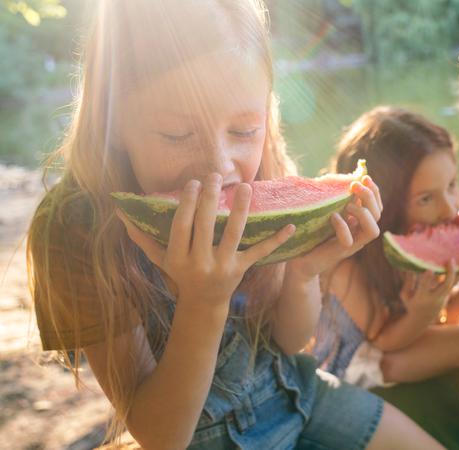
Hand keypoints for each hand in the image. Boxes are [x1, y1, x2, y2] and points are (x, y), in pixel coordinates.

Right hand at [117, 174, 294, 312]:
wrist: (203, 304)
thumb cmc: (180, 274)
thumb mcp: (160, 259)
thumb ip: (141, 237)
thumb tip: (120, 214)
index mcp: (178, 258)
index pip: (181, 226)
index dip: (186, 204)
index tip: (192, 183)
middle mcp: (200, 263)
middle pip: (205, 226)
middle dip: (209, 199)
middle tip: (213, 175)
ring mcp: (223, 267)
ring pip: (233, 234)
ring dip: (241, 210)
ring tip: (245, 187)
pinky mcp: (242, 270)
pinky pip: (260, 252)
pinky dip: (276, 240)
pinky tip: (290, 225)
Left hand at [286, 176, 382, 280]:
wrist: (300, 261)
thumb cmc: (313, 234)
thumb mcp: (327, 212)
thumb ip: (337, 200)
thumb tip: (344, 178)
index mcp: (359, 224)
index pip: (377, 207)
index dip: (375, 192)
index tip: (365, 177)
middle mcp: (359, 234)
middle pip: (378, 216)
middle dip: (369, 197)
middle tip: (355, 185)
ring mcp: (351, 245)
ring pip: (373, 231)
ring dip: (363, 213)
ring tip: (348, 204)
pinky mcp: (339, 252)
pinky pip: (348, 240)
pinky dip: (343, 226)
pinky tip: (333, 217)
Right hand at [399, 260, 458, 317]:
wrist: (423, 319)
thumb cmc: (411, 304)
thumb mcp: (406, 295)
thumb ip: (408, 282)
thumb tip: (410, 268)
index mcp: (421, 298)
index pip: (425, 288)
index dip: (427, 279)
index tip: (429, 269)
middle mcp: (434, 298)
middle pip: (445, 286)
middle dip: (449, 273)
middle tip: (450, 260)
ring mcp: (443, 297)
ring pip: (454, 284)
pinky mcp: (448, 294)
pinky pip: (456, 283)